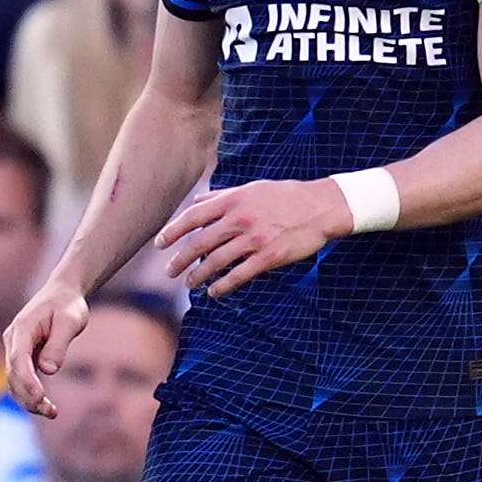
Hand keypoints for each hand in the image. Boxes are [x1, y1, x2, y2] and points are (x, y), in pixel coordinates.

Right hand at [4, 279, 90, 417]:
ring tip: (51, 413)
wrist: (62, 294)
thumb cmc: (67, 305)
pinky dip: (31, 394)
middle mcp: (13, 341)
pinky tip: (47, 406)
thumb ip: (58, 344)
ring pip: (15, 381)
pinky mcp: (23, 357)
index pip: (18, 359)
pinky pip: (22, 379)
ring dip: (28, 400)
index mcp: (21, 329)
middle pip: (13, 375)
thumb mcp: (70, 320)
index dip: (26, 380)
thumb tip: (48, 370)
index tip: (40, 397)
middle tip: (50, 411)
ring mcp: (15, 350)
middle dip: (28, 396)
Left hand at [155, 178, 351, 297]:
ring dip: (198, 275)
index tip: (159, 244)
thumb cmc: (287, 195)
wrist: (322, 206)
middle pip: (199, 243)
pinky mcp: (269, 256)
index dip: (172, 231)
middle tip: (171, 271)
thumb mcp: (253, 188)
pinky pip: (239, 275)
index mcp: (234, 200)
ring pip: (216, 261)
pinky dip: (223, 286)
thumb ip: (223, 196)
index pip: (193, 217)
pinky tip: (214, 292)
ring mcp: (254, 239)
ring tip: (190, 284)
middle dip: (180, 260)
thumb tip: (197, 201)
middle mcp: (240, 219)